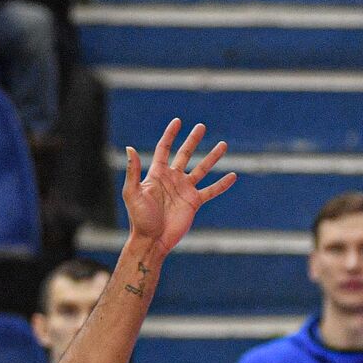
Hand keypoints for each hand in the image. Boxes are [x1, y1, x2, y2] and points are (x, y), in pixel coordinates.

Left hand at [122, 118, 235, 254]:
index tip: (177, 122)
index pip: (164, 149)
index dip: (170, 135)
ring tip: (223, 145)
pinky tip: (232, 176)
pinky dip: (222, 184)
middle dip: (193, 140)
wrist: (152, 240)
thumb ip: (133, 171)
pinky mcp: (194, 202)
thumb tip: (130, 148)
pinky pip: (211, 190)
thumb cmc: (139, 218)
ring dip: (212, 157)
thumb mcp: (132, 193)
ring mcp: (184, 190)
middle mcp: (172, 179)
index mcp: (157, 174)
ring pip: (202, 169)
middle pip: (185, 154)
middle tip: (201, 126)